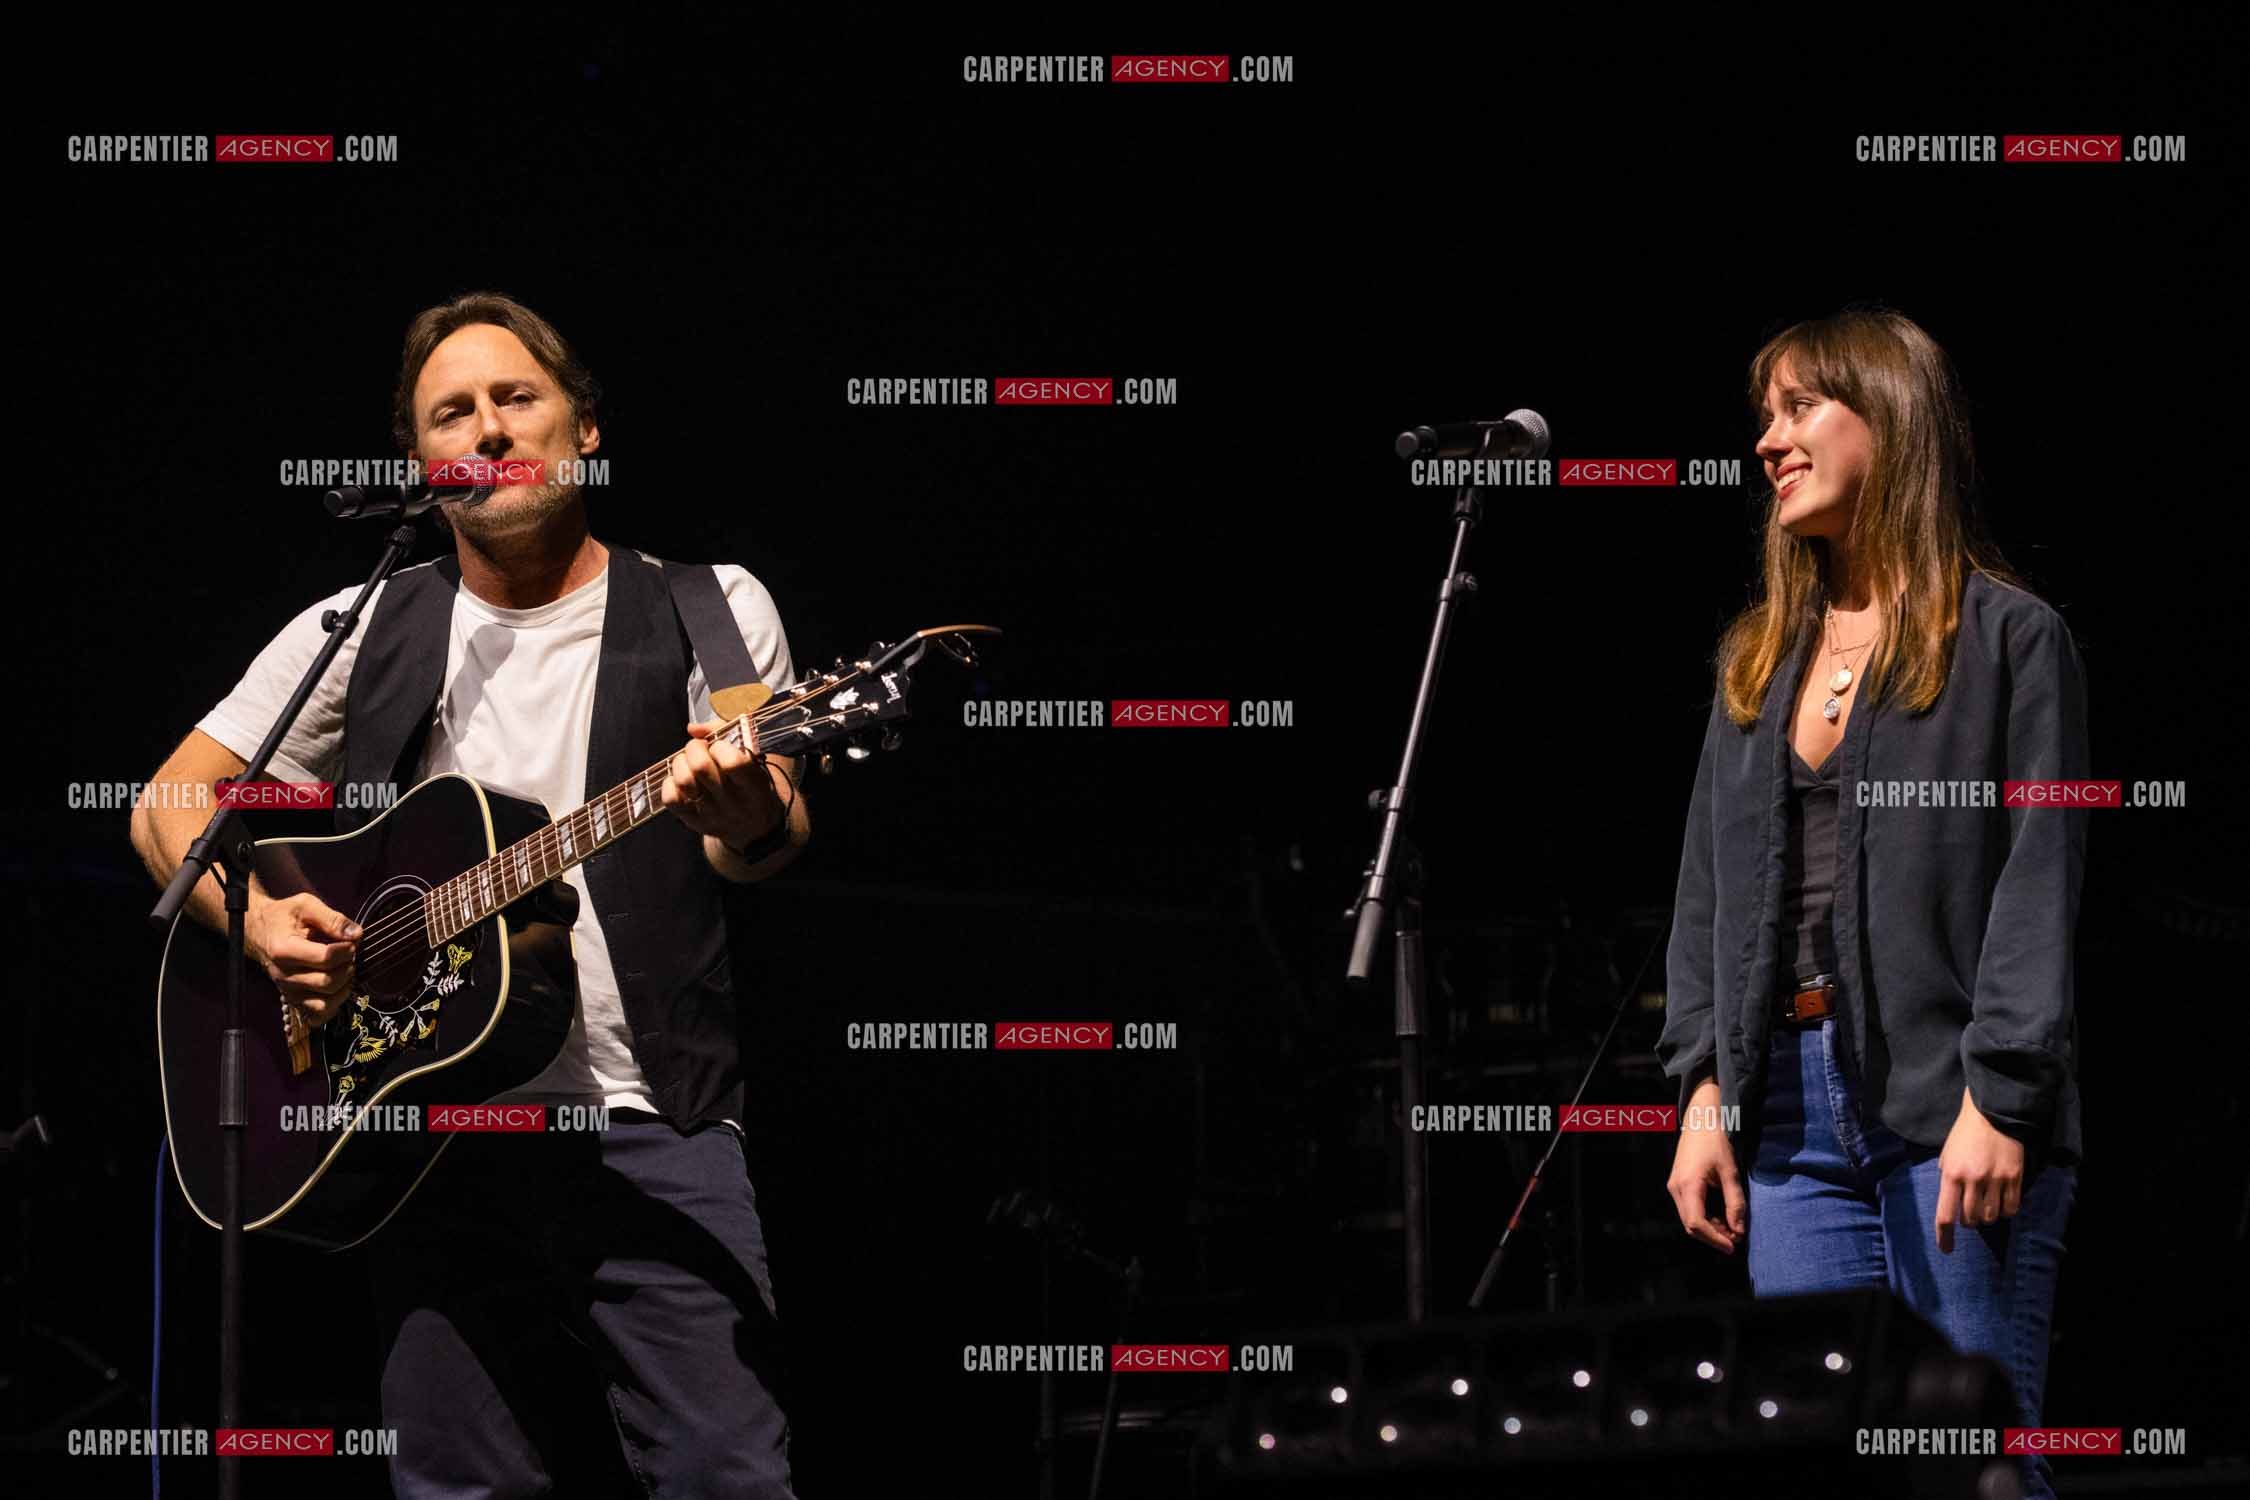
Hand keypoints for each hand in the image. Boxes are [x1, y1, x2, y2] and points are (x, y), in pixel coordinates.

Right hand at [245, 892, 360, 1028]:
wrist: (259, 932)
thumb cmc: (283, 917)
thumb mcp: (305, 905)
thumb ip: (332, 918)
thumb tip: (356, 934)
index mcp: (284, 950)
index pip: (324, 958)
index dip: (346, 950)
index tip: (351, 941)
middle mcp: (283, 975)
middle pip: (327, 982)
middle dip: (347, 967)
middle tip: (350, 954)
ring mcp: (288, 991)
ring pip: (324, 1004)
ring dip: (343, 987)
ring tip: (345, 969)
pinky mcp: (293, 1000)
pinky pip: (318, 1015)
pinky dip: (334, 1005)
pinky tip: (339, 986)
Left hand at [660, 719, 785, 849]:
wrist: (755, 829)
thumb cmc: (753, 787)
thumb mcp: (756, 762)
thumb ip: (727, 736)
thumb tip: (693, 729)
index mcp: (754, 787)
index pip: (732, 763)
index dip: (720, 746)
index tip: (721, 745)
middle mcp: (733, 804)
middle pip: (700, 767)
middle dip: (695, 748)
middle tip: (699, 748)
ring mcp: (712, 815)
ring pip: (683, 781)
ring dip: (681, 763)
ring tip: (688, 762)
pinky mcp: (695, 822)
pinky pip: (670, 799)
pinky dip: (670, 783)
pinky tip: (681, 780)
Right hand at [1666, 1076, 1745, 1253]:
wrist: (1700, 1121)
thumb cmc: (1716, 1142)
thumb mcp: (1730, 1172)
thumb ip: (1735, 1202)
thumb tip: (1739, 1231)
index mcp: (1687, 1185)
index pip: (1696, 1223)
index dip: (1714, 1239)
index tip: (1733, 1247)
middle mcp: (1676, 1189)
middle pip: (1690, 1226)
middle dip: (1713, 1237)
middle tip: (1737, 1240)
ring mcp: (1674, 1187)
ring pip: (1689, 1219)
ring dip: (1710, 1229)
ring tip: (1733, 1229)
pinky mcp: (1678, 1185)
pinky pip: (1689, 1210)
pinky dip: (1705, 1219)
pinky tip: (1722, 1218)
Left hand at [1934, 1087, 2024, 1253]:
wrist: (1991, 1114)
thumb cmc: (1964, 1135)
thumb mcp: (1947, 1155)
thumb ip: (1948, 1178)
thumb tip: (1951, 1203)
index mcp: (1951, 1174)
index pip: (1945, 1214)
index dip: (1945, 1236)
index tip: (1946, 1250)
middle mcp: (1972, 1180)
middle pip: (1970, 1219)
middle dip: (1968, 1223)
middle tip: (1969, 1217)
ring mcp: (1995, 1179)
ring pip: (1991, 1216)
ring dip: (1986, 1218)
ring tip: (1984, 1209)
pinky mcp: (2014, 1177)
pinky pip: (2011, 1207)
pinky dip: (2005, 1212)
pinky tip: (2001, 1206)